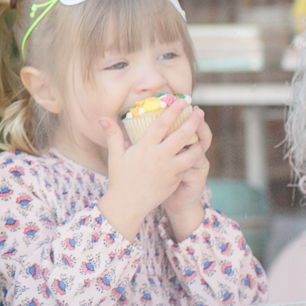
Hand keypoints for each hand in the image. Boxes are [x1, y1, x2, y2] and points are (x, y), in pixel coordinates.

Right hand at [95, 102, 207, 241]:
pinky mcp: (175, 180)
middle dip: (192, 121)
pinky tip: (195, 152)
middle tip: (199, 111)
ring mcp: (170, 170)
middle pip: (181, 135)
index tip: (181, 101)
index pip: (161, 124)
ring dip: (198, 142)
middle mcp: (160, 157)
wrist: (128, 205)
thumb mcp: (115, 156)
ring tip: (202, 134)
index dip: (173, 111)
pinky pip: (187, 167)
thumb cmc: (120, 179)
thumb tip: (103, 118)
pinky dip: (192, 158)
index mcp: (145, 147)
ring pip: (191, 153)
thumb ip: (113, 135)